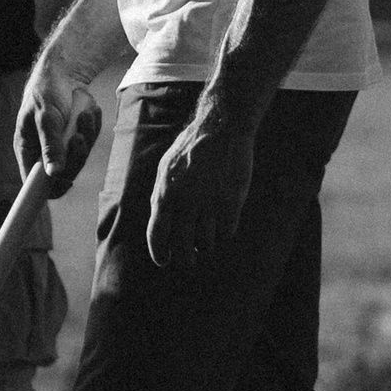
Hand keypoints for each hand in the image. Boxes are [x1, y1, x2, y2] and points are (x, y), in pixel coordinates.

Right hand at [16, 56, 101, 197]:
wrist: (62, 70)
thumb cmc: (45, 90)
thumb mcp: (46, 117)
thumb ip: (50, 145)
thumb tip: (53, 174)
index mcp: (28, 149)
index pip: (35, 181)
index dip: (50, 186)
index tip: (67, 179)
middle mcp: (44, 150)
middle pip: (64, 174)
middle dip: (76, 154)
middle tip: (79, 136)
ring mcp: (62, 144)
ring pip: (81, 157)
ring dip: (87, 134)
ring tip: (84, 114)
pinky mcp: (77, 135)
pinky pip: (91, 141)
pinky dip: (93, 127)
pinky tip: (88, 110)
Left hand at [145, 100, 255, 270]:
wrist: (220, 129)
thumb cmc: (189, 149)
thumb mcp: (165, 169)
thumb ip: (161, 196)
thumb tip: (159, 225)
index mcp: (165, 194)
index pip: (158, 235)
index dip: (159, 253)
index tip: (164, 261)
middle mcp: (186, 201)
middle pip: (183, 248)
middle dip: (185, 259)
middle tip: (189, 260)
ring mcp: (210, 202)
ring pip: (206, 243)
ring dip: (205, 246)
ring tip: (205, 240)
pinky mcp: (232, 200)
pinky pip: (227, 232)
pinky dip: (223, 234)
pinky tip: (222, 226)